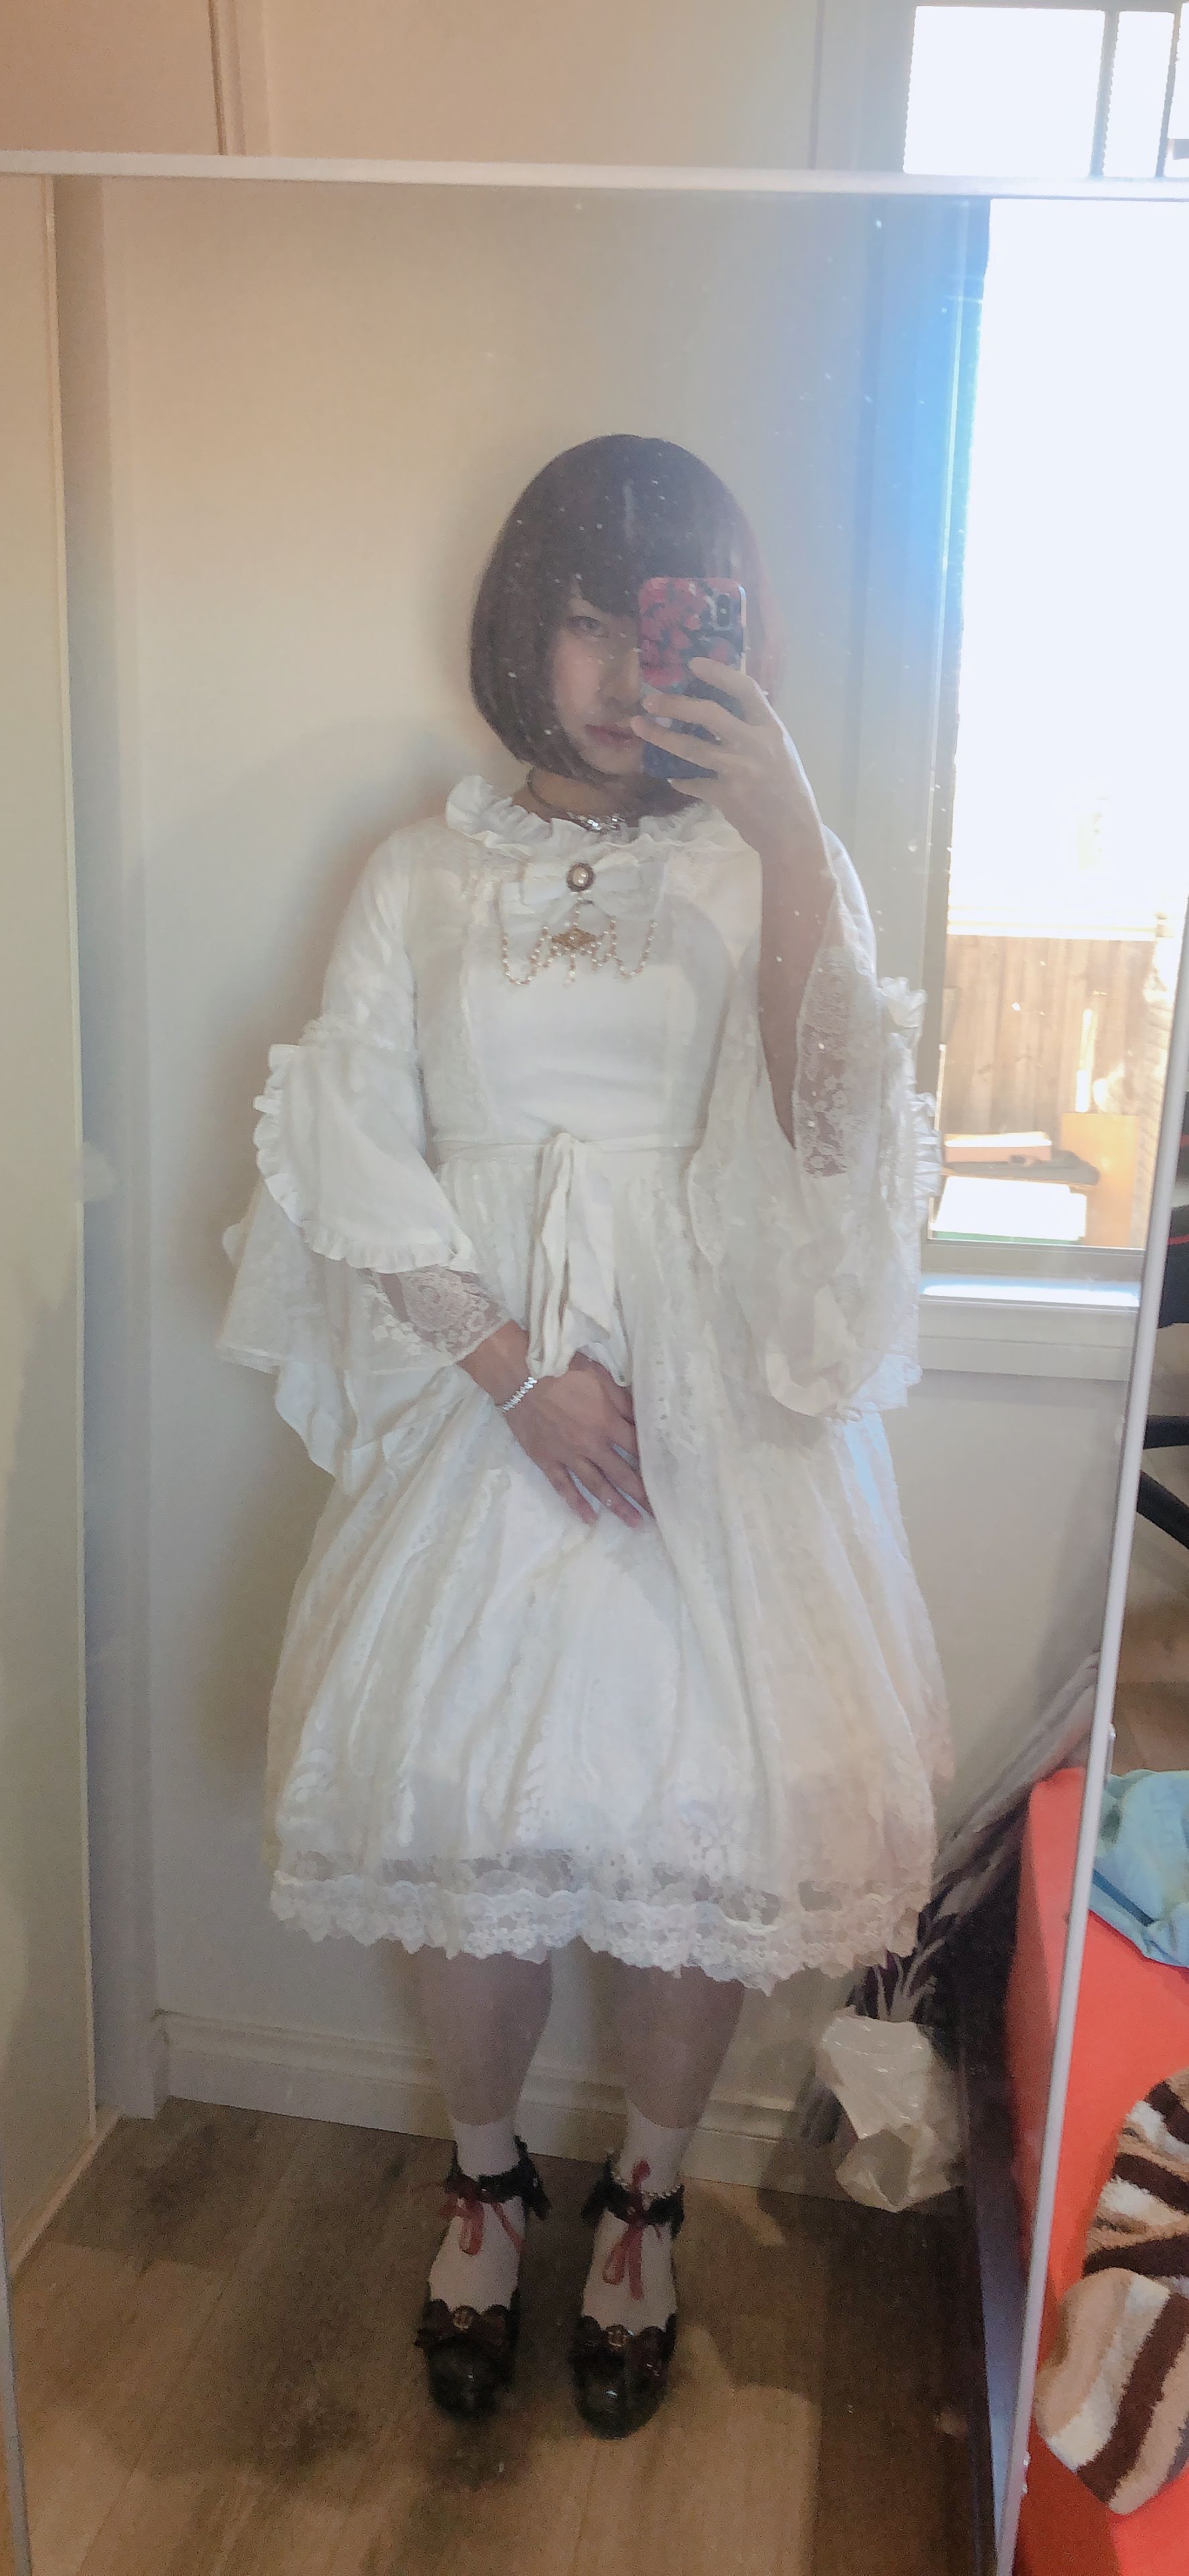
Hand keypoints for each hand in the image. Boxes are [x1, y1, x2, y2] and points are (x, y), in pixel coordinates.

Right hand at [508, 1352, 650, 1529]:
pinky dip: (576, 1503)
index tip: (667, 1479)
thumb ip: (622, 1400)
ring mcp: (568, 1455)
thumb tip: (643, 1416)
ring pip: (597, 1486)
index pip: (637, 1449)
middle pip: (623, 1474)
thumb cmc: (562, 1369)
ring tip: (634, 1523)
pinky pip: (563, 1486)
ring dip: (617, 1505)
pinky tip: (589, 1518)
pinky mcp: (547, 1460)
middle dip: (642, 1495)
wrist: (518, 1374)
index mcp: (607, 1422)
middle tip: (659, 1513)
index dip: (653, 1464)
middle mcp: (591, 1444)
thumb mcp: (600, 1377)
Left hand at [631, 659, 824, 865]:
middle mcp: (754, 745)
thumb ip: (755, 729)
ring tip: (639, 726)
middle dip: (676, 704)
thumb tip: (722, 708)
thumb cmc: (788, 787)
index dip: (719, 673)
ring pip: (691, 747)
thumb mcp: (779, 749)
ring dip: (661, 736)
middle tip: (651, 699)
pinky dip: (678, 778)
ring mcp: (738, 770)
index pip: (745, 689)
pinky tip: (670, 775)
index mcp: (771, 728)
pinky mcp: (725, 795)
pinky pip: (692, 781)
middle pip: (709, 714)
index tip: (693, 663)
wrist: (792, 832)